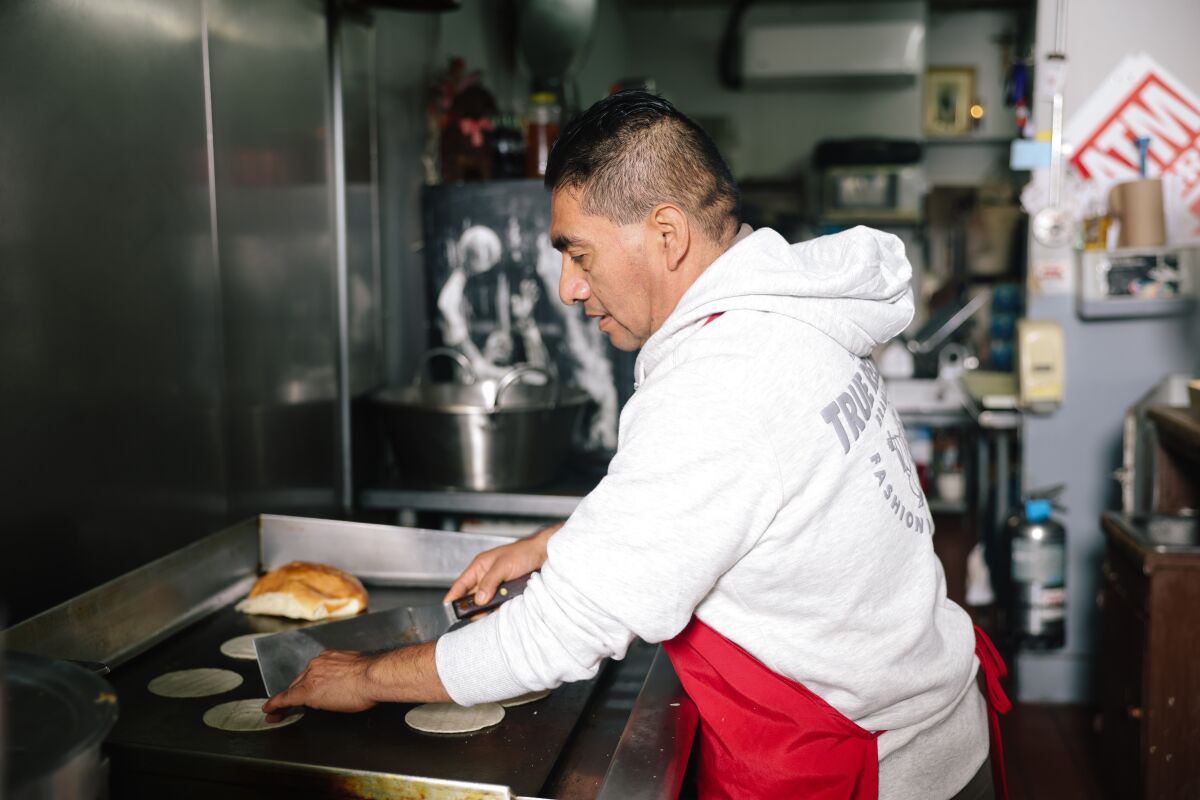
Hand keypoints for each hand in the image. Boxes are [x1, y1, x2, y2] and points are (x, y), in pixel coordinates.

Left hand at [262, 650, 377, 715]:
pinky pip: (286, 698)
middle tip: (288, 706)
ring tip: (276, 712)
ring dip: (286, 700)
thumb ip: (347, 674)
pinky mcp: (307, 691)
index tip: (302, 690)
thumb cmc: (373, 676)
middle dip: (294, 692)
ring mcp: (311, 676)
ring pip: (294, 689)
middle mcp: (318, 664)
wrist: (373, 676)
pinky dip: (276, 704)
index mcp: (331, 658)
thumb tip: (349, 682)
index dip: (305, 683)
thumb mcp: (358, 670)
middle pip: (300, 680)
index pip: (313, 672)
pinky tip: (270, 711)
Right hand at [444, 522, 562, 605]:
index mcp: (480, 567)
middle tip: (475, 616)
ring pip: (485, 602)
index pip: (461, 584)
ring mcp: (496, 585)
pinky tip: (501, 610)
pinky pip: (498, 604)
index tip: (447, 608)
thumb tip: (479, 599)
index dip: (453, 596)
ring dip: (487, 608)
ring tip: (492, 611)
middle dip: (472, 607)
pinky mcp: (507, 592)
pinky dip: (498, 608)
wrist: (544, 554)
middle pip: (472, 597)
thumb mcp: (503, 566)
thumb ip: (489, 582)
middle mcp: (485, 576)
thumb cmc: (523, 553)